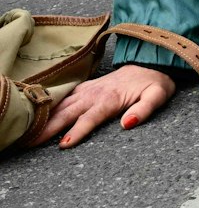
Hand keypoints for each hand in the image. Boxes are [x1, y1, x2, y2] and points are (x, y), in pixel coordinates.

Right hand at [29, 64, 176, 148]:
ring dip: (47, 117)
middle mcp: (96, 94)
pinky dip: (52, 105)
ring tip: (31, 132)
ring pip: (63, 104)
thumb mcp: (157, 96)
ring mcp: (89, 89)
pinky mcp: (87, 87)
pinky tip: (41, 113)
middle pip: (69, 112)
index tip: (63, 144)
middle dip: (50, 127)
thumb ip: (144, 110)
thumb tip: (127, 124)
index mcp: (111, 99)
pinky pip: (66, 96)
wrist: (151, 62)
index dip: (77, 131)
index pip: (90, 118)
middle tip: (32, 142)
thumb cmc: (155, 83)